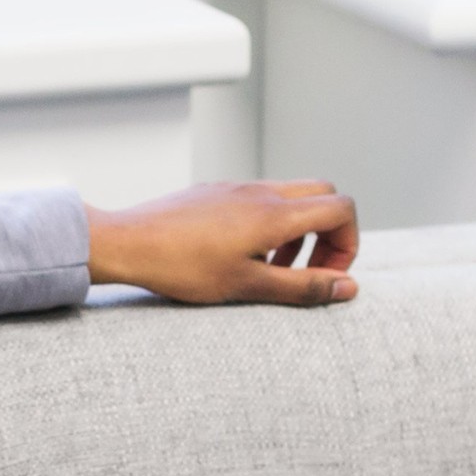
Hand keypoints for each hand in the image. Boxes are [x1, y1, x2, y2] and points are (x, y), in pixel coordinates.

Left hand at [85, 181, 358, 305]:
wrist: (126, 243)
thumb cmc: (183, 268)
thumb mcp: (248, 286)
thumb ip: (302, 287)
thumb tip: (349, 288)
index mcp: (275, 213)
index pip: (342, 209)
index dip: (348, 245)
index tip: (326, 277)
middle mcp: (260, 191)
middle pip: (323, 195)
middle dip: (328, 233)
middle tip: (306, 270)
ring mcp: (236, 187)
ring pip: (290, 196)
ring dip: (297, 231)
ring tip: (273, 268)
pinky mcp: (214, 191)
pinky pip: (258, 198)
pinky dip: (268, 224)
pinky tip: (240, 255)